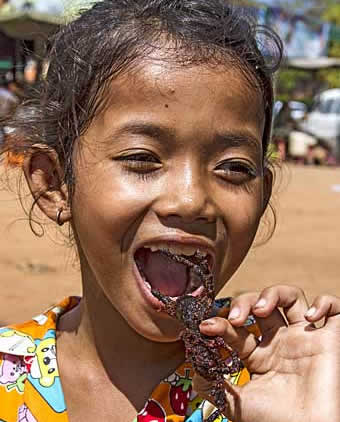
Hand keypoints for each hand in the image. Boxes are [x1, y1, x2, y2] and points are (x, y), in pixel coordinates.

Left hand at [194, 285, 339, 421]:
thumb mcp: (237, 404)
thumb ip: (215, 386)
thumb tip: (195, 371)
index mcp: (261, 355)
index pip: (238, 328)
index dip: (220, 323)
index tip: (206, 326)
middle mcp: (282, 343)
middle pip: (261, 303)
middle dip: (244, 302)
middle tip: (235, 317)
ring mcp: (306, 338)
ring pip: (291, 297)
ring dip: (273, 293)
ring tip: (261, 309)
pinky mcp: (332, 340)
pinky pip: (335, 310)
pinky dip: (323, 304)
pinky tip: (308, 317)